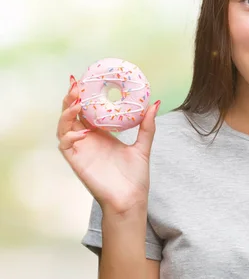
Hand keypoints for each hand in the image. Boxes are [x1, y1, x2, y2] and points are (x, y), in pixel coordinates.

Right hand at [57, 75, 160, 214]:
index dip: (82, 95)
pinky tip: (83, 132)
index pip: (86, 110)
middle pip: (71, 114)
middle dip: (71, 98)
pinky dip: (69, 136)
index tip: (84, 79)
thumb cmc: (135, 177)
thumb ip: (147, 126)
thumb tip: (155, 103)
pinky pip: (64, 145)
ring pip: (63, 126)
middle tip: (77, 85)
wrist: (130, 199)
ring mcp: (80, 150)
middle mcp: (87, 139)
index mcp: (100, 133)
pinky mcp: (76, 161)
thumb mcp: (143, 147)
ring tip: (77, 103)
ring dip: (67, 113)